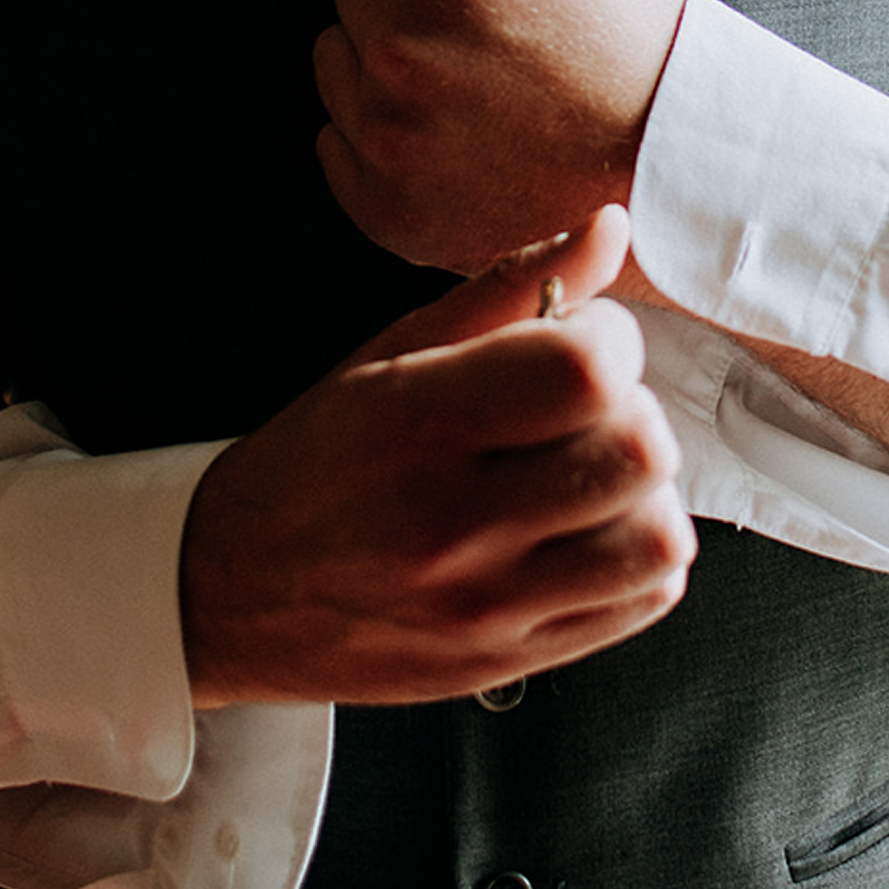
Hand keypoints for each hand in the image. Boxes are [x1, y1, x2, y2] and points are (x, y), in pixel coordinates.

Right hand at [179, 208, 694, 707]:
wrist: (231, 589)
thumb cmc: (320, 459)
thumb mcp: (393, 353)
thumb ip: (509, 286)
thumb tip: (611, 226)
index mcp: (418, 420)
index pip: (588, 369)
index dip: (609, 338)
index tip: (579, 340)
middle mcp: (452, 520)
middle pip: (638, 450)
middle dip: (630, 410)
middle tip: (582, 411)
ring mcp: (485, 605)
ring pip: (657, 537)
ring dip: (641, 493)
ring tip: (587, 476)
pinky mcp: (510, 662)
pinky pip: (644, 601)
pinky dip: (637, 559)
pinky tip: (585, 532)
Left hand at [314, 0, 687, 272]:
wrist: (677, 164)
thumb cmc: (639, 36)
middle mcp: (398, 46)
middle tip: (493, 16)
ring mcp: (386, 132)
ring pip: (336, 50)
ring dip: (386, 49)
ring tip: (476, 73)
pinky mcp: (385, 204)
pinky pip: (334, 138)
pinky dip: (379, 128)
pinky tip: (452, 128)